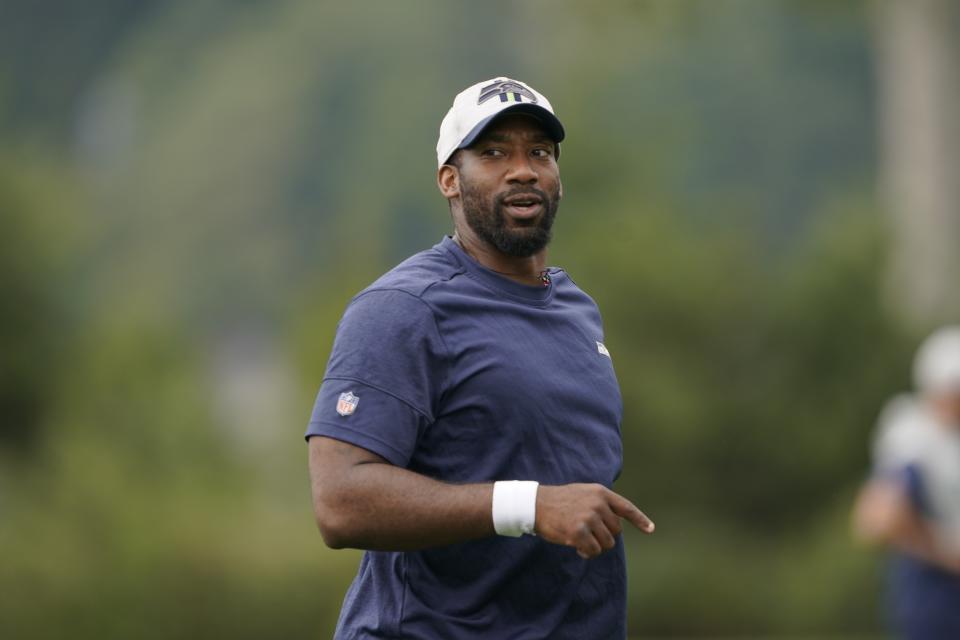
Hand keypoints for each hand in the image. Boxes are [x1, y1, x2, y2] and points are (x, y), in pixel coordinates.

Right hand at [535, 483, 653, 558]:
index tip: (650, 530)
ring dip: (595, 546)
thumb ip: (601, 503)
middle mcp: (597, 504)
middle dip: (604, 537)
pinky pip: (593, 551)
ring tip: (580, 538)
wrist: (535, 504)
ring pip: (607, 544)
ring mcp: (588, 518)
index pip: (626, 508)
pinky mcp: (578, 532)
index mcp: (600, 493)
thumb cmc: (559, 501)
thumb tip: (617, 522)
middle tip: (588, 534)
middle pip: (616, 532)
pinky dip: (586, 553)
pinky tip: (576, 546)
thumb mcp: (583, 493)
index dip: (640, 520)